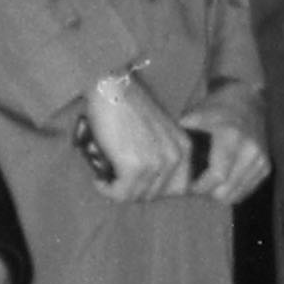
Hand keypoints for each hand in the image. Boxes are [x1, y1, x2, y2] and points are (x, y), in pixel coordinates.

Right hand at [81, 70, 193, 202]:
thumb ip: (159, 156)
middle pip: (154, 195)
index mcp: (185, 148)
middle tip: (114, 180)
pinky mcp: (135, 167)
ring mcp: (157, 163)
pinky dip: (106, 189)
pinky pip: (120, 193)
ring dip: (116, 190)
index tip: (133, 182)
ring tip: (104, 178)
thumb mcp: (157, 133)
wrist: (112, 87)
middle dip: (132, 190)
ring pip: (136, 196)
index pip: (176, 189)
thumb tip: (146, 187)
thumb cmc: (127, 107)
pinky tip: (99, 179)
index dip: (151, 189)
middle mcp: (176, 157)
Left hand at [179, 98, 270, 205]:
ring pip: (235, 194)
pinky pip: (246, 191)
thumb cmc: (216, 109)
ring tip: (208, 180)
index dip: (199, 187)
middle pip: (225, 191)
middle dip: (207, 192)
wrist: (248, 100)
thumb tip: (168, 160)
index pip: (217, 176)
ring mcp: (260, 159)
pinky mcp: (266, 166)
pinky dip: (232, 190)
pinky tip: (222, 179)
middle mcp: (250, 150)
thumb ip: (184, 138)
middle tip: (195, 184)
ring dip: (219, 192)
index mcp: (231, 136)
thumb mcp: (195, 115)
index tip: (187, 186)